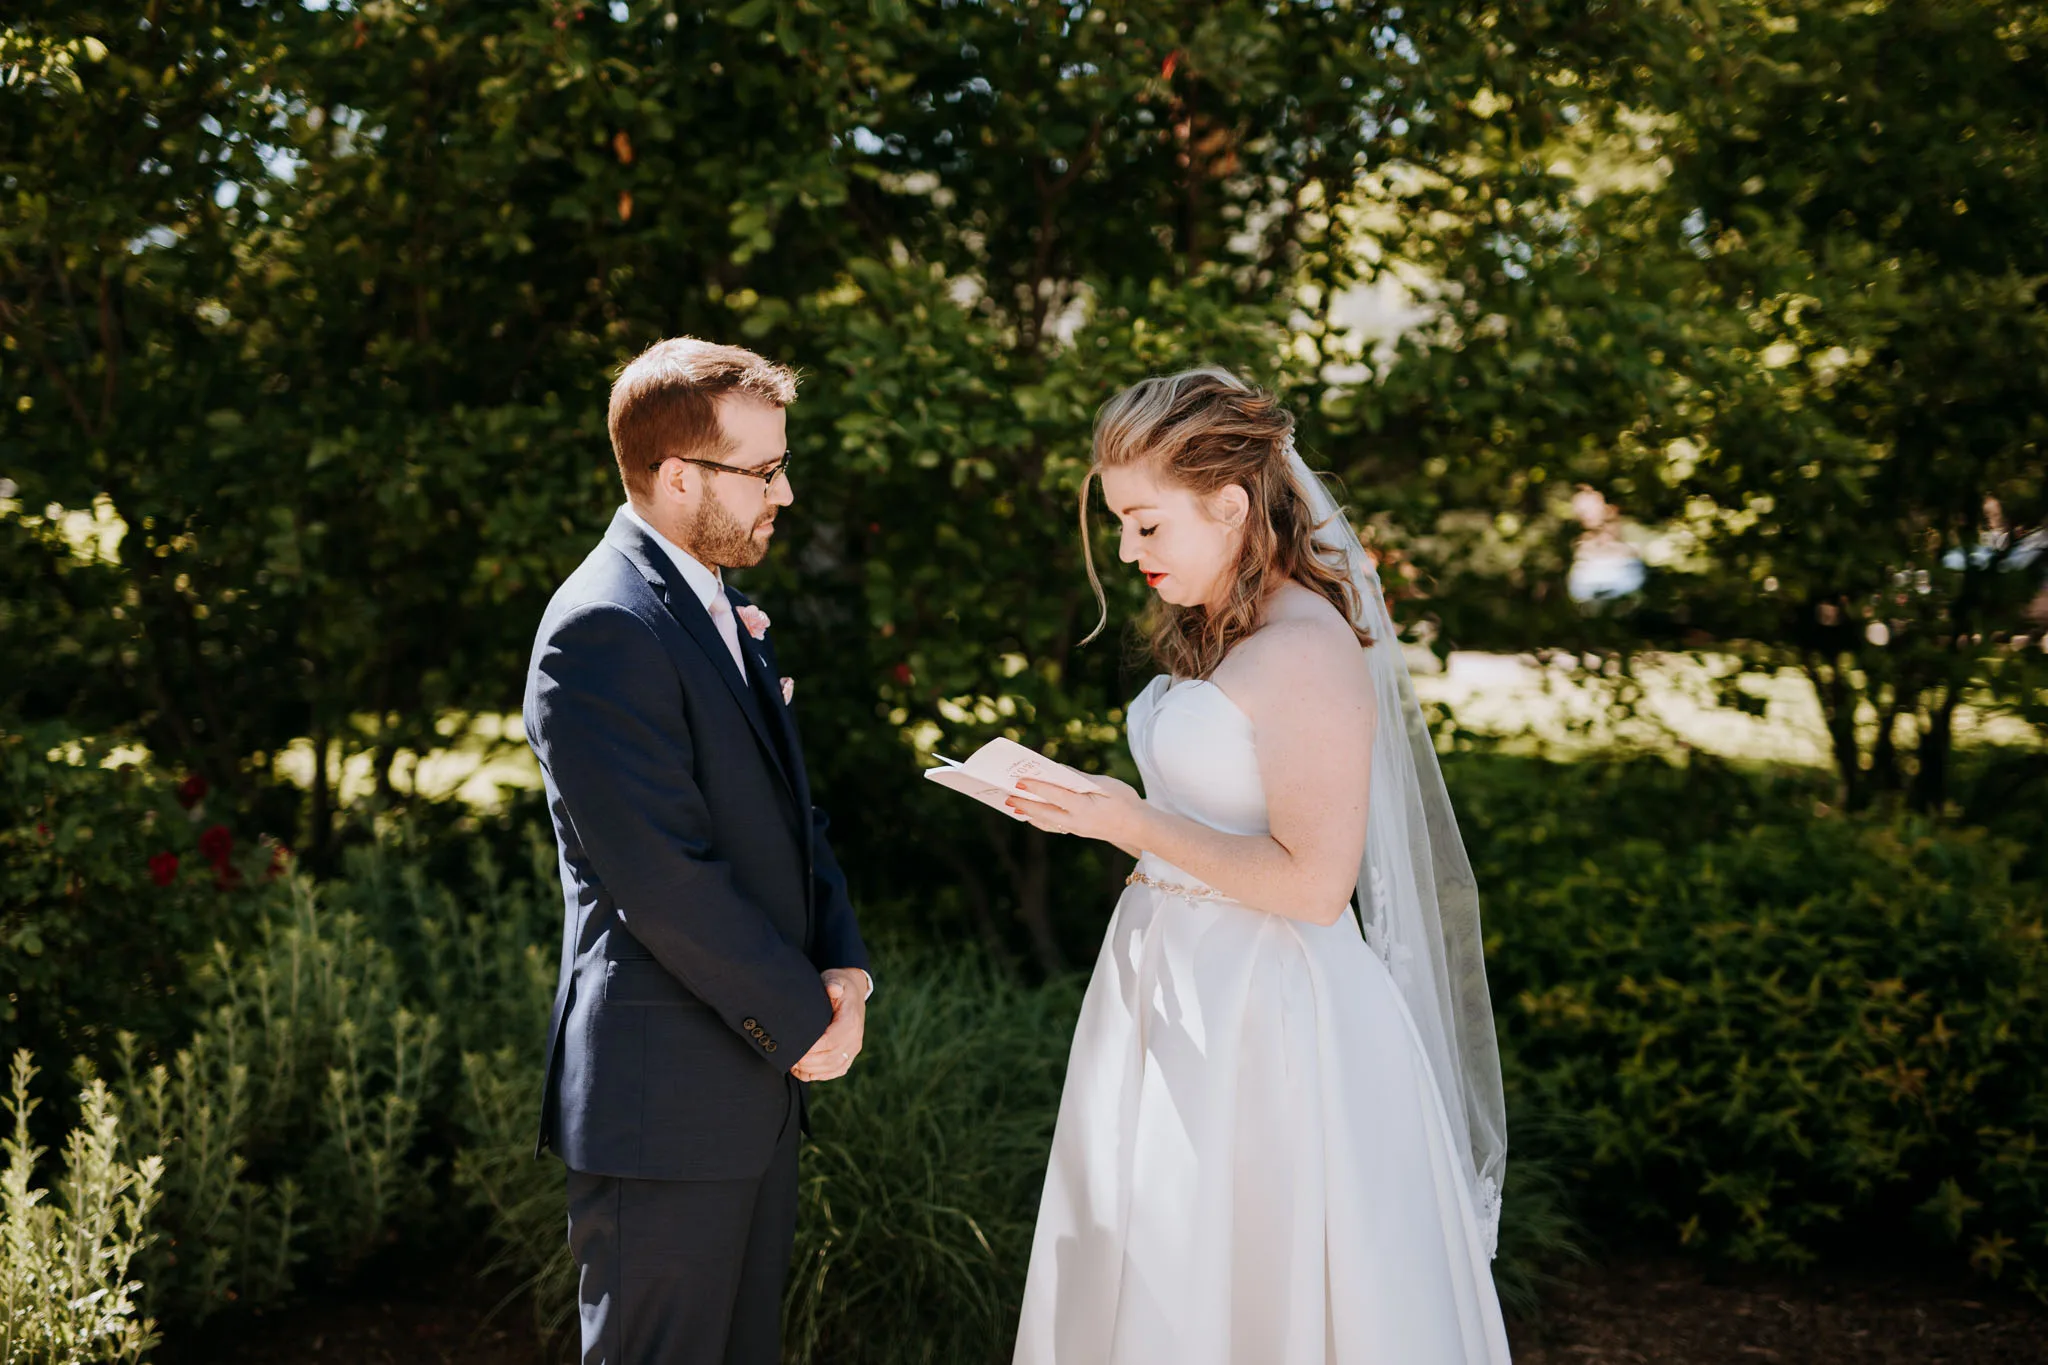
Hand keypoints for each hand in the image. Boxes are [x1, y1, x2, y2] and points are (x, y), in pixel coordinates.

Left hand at [791, 968, 867, 1081]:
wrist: (853, 993)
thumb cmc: (840, 986)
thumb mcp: (836, 979)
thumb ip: (833, 983)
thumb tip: (833, 989)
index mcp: (851, 1023)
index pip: (829, 1042)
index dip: (810, 1049)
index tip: (792, 1047)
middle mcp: (855, 1040)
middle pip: (829, 1059)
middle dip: (806, 1061)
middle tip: (787, 1057)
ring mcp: (853, 1050)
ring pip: (831, 1069)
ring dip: (810, 1070)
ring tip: (791, 1063)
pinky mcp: (849, 1057)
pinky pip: (834, 1072)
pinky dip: (818, 1075)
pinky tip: (802, 1071)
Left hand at [1006, 774, 1147, 846]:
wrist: (1140, 827)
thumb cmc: (1126, 801)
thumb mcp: (1106, 784)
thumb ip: (1081, 779)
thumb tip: (1059, 772)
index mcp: (1084, 808)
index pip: (1054, 795)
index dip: (1035, 787)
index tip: (1019, 780)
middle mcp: (1076, 822)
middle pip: (1043, 812)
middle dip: (1024, 803)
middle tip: (1005, 795)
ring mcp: (1076, 829)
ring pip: (1046, 821)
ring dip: (1028, 812)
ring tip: (1012, 803)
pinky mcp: (1077, 831)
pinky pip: (1053, 826)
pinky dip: (1039, 819)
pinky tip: (1030, 813)